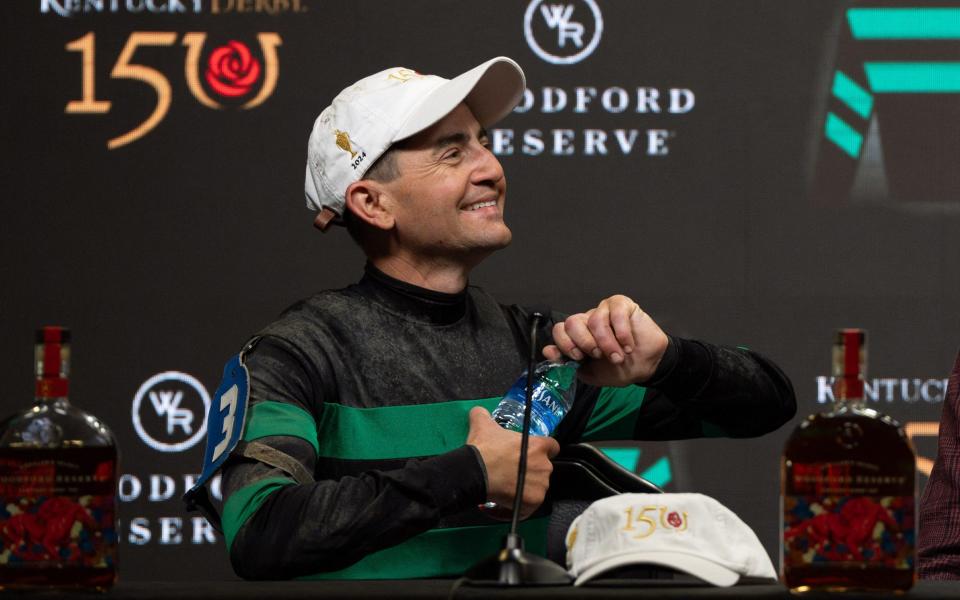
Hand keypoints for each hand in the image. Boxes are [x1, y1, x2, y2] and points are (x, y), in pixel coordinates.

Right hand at [465, 407, 559, 518]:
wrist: (475, 472)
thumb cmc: (484, 449)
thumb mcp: (482, 424)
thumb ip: (483, 415)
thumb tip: (478, 411)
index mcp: (538, 446)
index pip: (553, 446)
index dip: (543, 450)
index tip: (532, 454)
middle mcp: (544, 466)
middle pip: (543, 468)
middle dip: (530, 470)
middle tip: (512, 471)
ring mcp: (540, 485)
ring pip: (537, 487)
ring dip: (524, 487)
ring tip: (507, 487)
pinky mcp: (533, 502)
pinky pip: (528, 505)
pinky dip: (517, 505)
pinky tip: (504, 502)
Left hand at [543, 294, 667, 386]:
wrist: (647, 366)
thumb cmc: (619, 369)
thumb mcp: (591, 373)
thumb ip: (569, 364)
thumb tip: (547, 352)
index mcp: (578, 336)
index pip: (560, 330)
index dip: (564, 343)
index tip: (577, 357)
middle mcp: (588, 320)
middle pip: (572, 322)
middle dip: (584, 342)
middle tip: (597, 355)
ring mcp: (604, 310)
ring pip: (595, 320)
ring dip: (607, 343)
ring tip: (618, 357)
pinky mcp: (622, 305)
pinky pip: (615, 312)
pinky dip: (621, 332)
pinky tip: (628, 345)